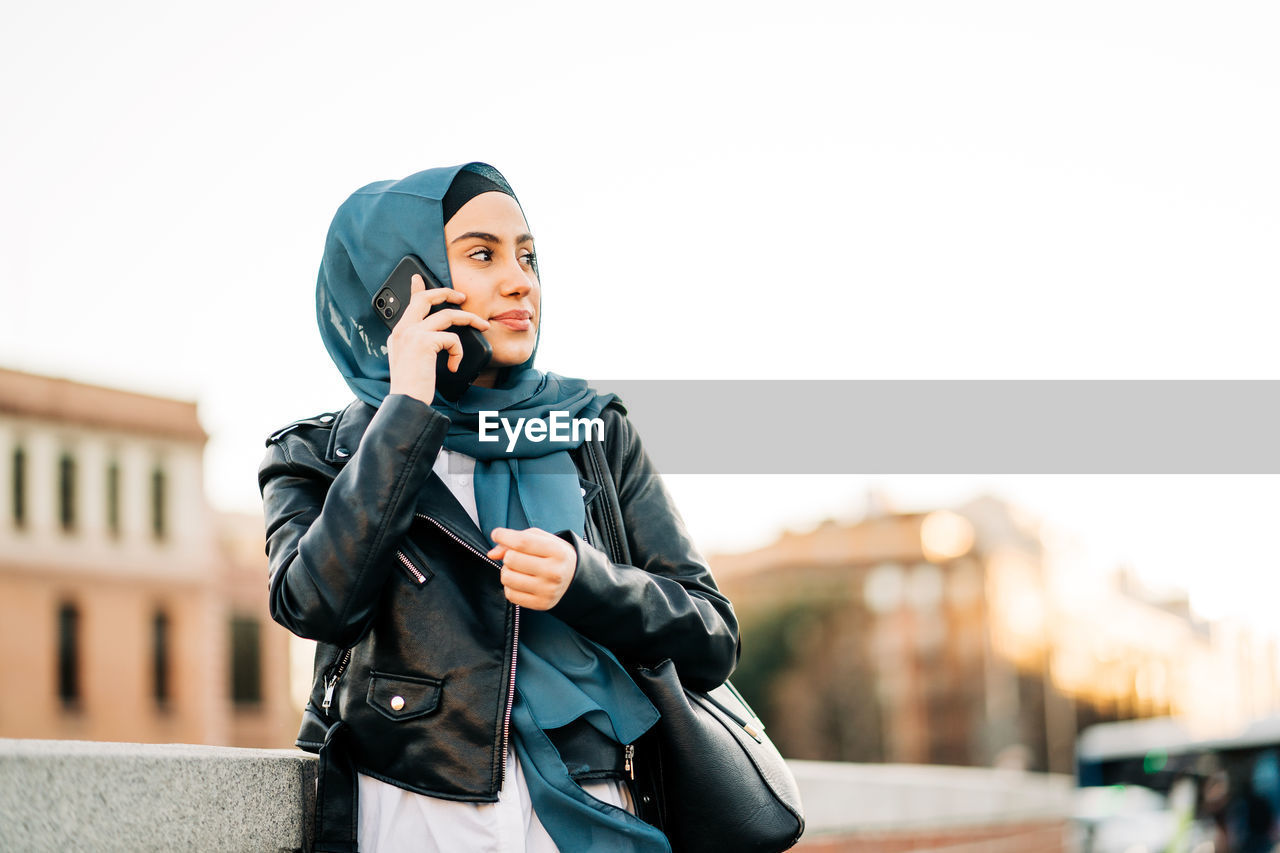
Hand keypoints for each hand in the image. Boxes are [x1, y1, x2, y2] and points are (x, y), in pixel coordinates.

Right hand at [387, 274, 489, 403]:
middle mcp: (403, 330)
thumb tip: (438, 340)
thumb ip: (420, 346)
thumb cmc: (411, 388)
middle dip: (447, 293)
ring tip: (482, 326)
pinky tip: (453, 366)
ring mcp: (412, 334)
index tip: (419, 278)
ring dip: (469, 319)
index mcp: (399, 334)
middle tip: (462, 296)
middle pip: (426, 298)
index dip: (416, 289)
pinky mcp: (424, 342)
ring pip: (447, 315)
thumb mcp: (411, 362)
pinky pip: (452, 339)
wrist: (406, 402)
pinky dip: (458, 352)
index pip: (409, 304)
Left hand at [487, 527, 577, 609]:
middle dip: (508, 555)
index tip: (497, 534)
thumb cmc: (553, 554)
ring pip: (507, 578)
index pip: (522, 542)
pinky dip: (510, 586)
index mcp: (557, 552)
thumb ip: (515, 539)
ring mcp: (547, 590)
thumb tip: (492, 554)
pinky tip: (519, 581)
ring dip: (506, 571)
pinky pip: (510, 594)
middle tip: (516, 556)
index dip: (504, 536)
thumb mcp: (541, 539)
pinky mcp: (541, 604)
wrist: (573, 577)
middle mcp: (554, 572)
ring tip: (517, 569)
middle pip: (512, 559)